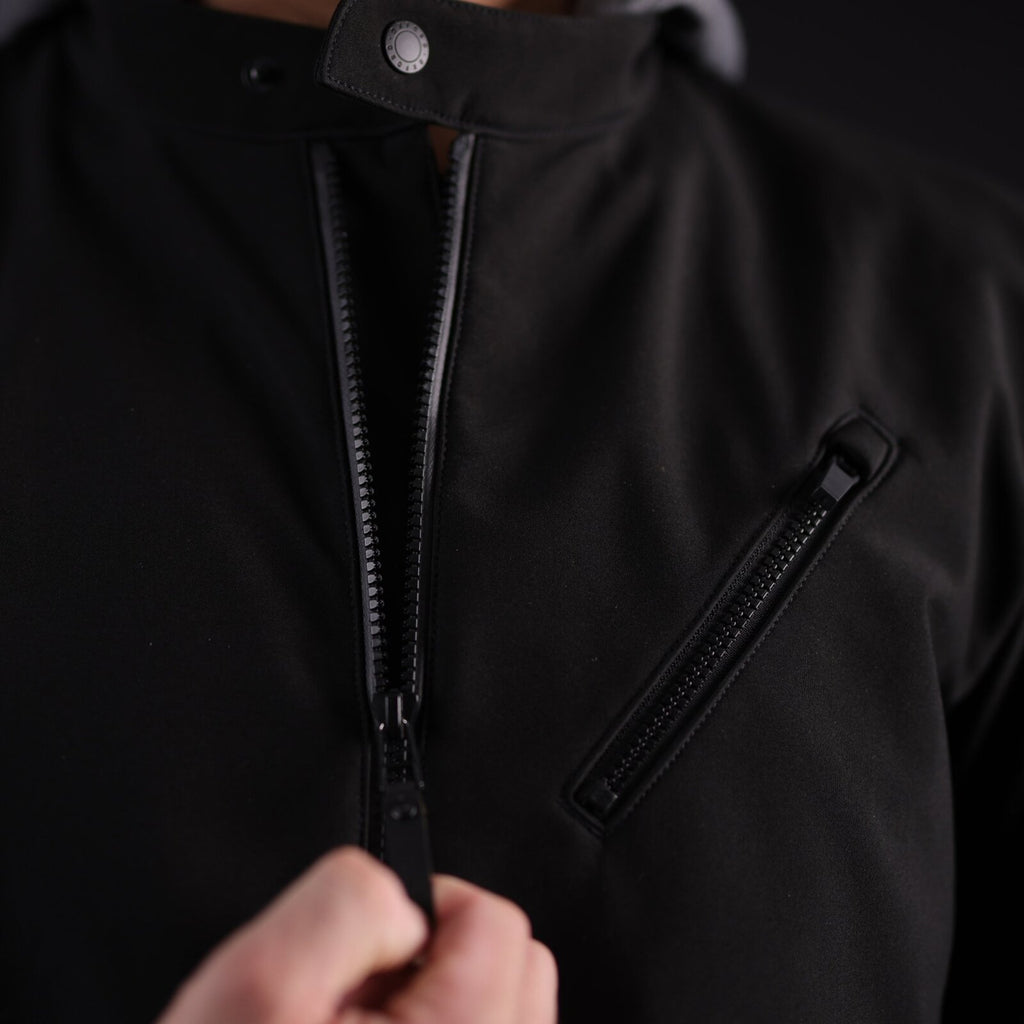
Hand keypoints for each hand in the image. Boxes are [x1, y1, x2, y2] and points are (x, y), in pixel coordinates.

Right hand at [155, 845, 557, 1023]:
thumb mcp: (257, 985)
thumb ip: (347, 905)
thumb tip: (404, 904)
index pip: (497, 921)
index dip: (420, 909)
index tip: (371, 946)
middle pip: (518, 966)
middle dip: (438, 960)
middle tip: (361, 1000)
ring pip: (504, 1016)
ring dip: (439, 1008)